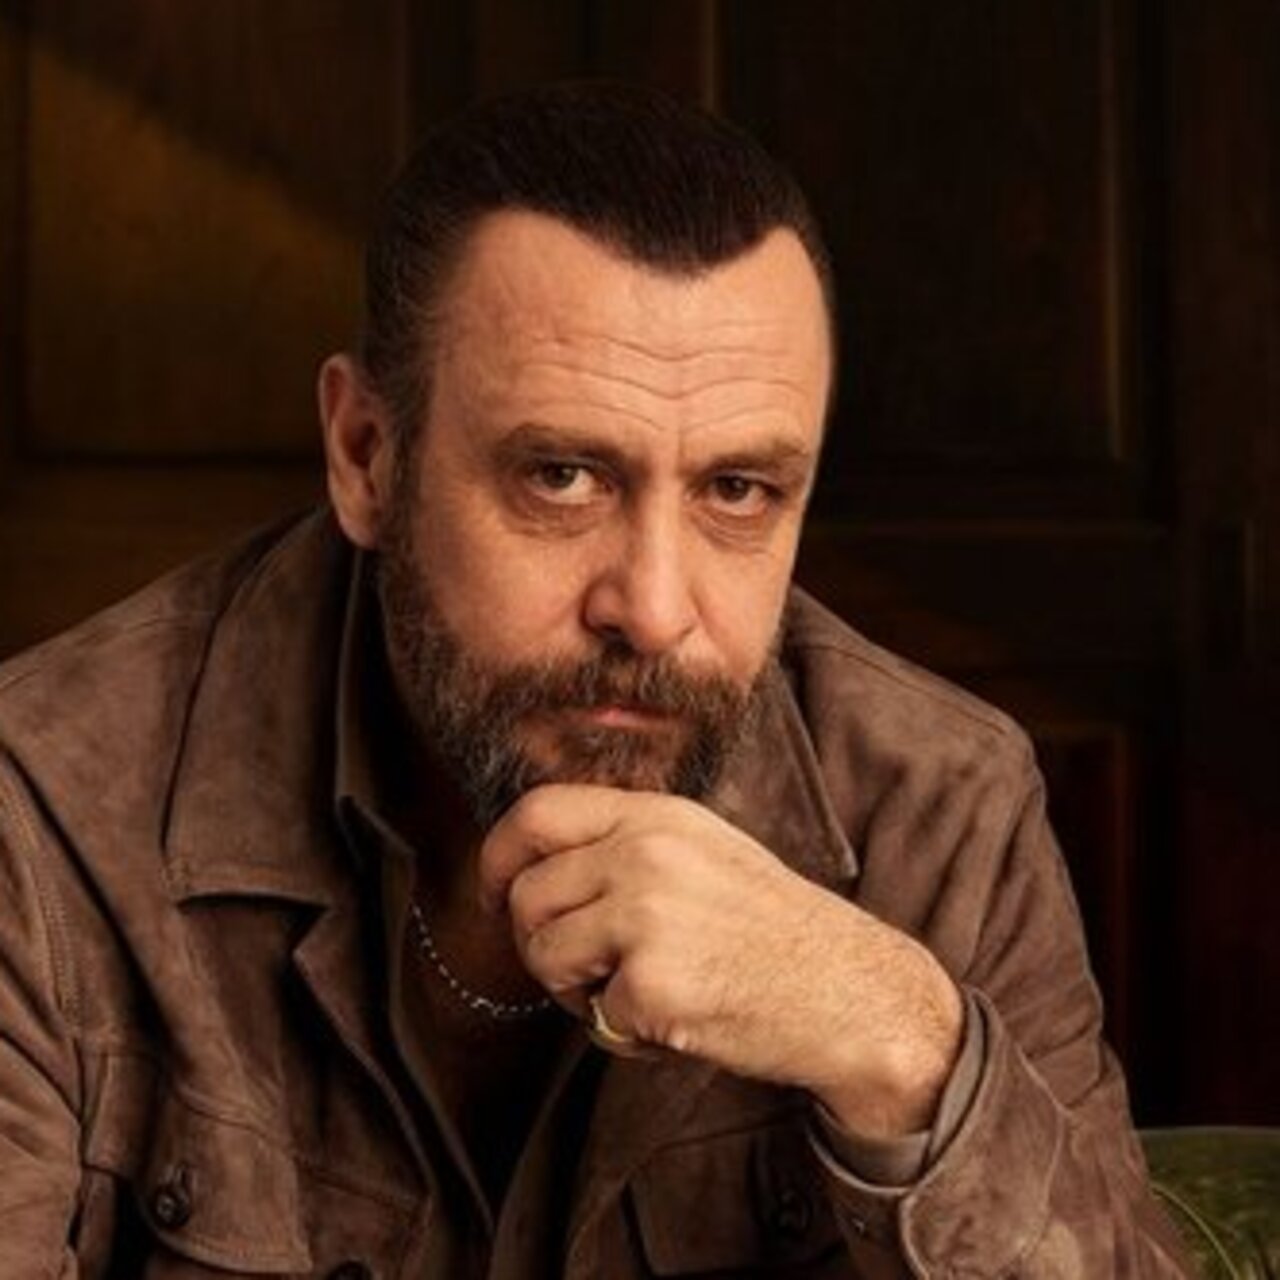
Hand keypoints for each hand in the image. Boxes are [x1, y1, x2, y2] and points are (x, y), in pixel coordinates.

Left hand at [478, 784, 962, 1136]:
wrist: (851, 991)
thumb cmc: (773, 929)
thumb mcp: (703, 852)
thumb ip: (626, 845)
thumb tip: (532, 867)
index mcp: (656, 815)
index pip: (537, 812)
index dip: (498, 856)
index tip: (494, 894)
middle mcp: (645, 853)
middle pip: (527, 894)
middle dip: (538, 942)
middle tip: (583, 972)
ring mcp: (647, 914)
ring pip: (544, 956)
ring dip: (575, 991)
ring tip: (637, 992)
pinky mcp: (653, 983)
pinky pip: (594, 1016)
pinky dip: (625, 1032)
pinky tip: (681, 1020)